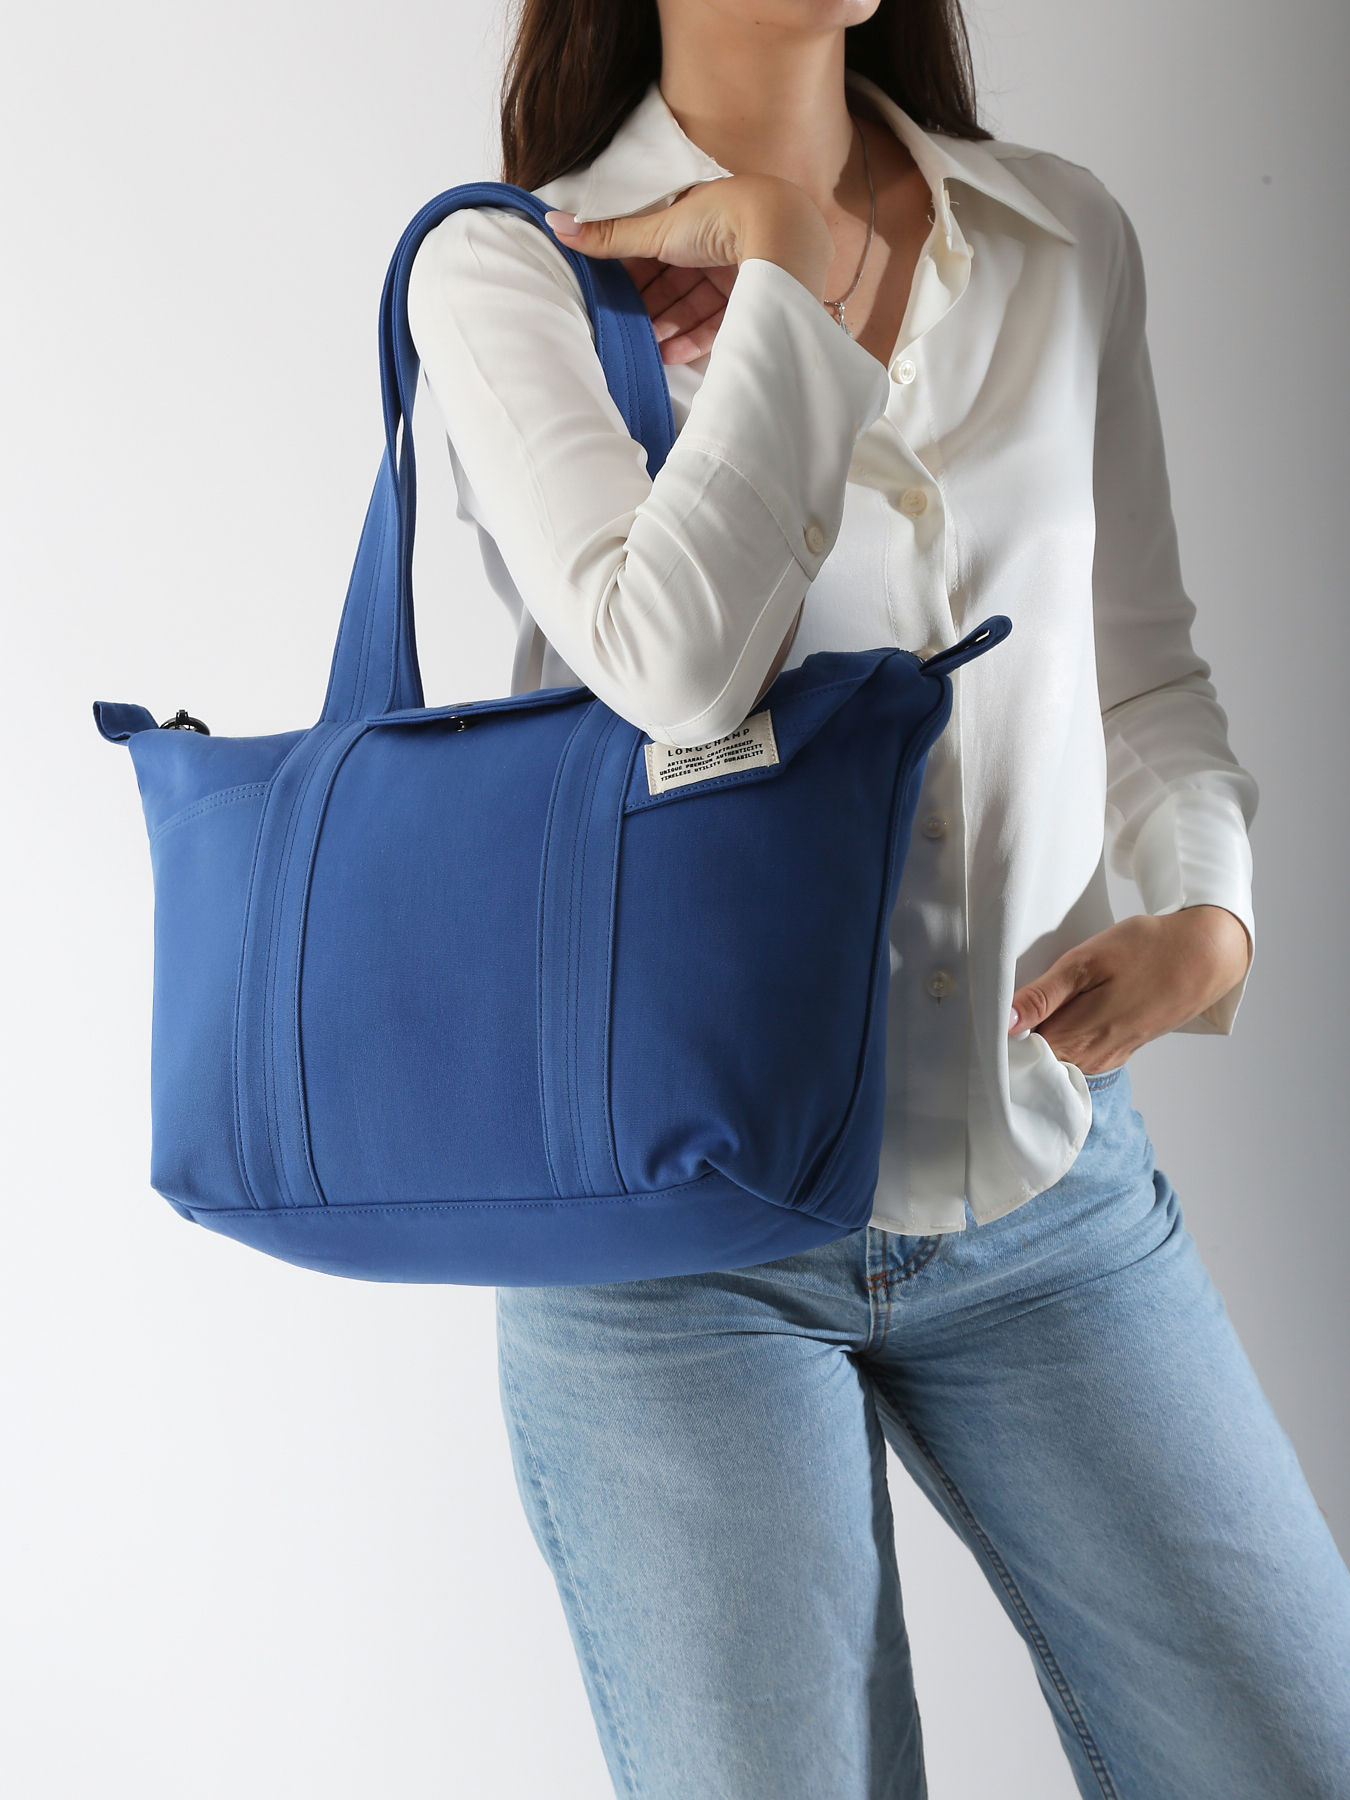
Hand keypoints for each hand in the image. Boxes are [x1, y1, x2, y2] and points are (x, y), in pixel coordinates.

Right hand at [543, 173, 833, 364]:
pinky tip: (670, 356)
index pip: (654, 252)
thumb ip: (608, 237)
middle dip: (648, 309)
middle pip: (673, 284)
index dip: (631, 277)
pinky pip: (718, 323)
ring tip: (645, 349)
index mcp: (692, 218)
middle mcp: (715, 244)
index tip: (609, 299)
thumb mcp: (656, 228)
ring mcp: (735, 272)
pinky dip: (693, 339)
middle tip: (623, 332)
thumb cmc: (719, 218)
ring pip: (693, 307)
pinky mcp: (751, 299)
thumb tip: (552, 223)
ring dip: (667, 328)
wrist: (779, 233)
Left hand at [1007, 905, 1252, 1074]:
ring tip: (1023, 1018)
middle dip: (1012, 1049)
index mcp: (1075, 1037)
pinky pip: (1077, 1058)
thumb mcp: (1086, 962)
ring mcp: (1107, 1058)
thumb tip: (1003, 1022)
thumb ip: (1042, 996)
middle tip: (992, 1021)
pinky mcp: (1119, 1051)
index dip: (995, 1045)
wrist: (1204, 956)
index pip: (1018, 1060)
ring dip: (1037, 1046)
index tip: (979, 1028)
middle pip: (1035, 1066)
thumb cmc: (1146, 951)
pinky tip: (1056, 1021)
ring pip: (1057, 1063)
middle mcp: (1090, 1057)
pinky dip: (1060, 1045)